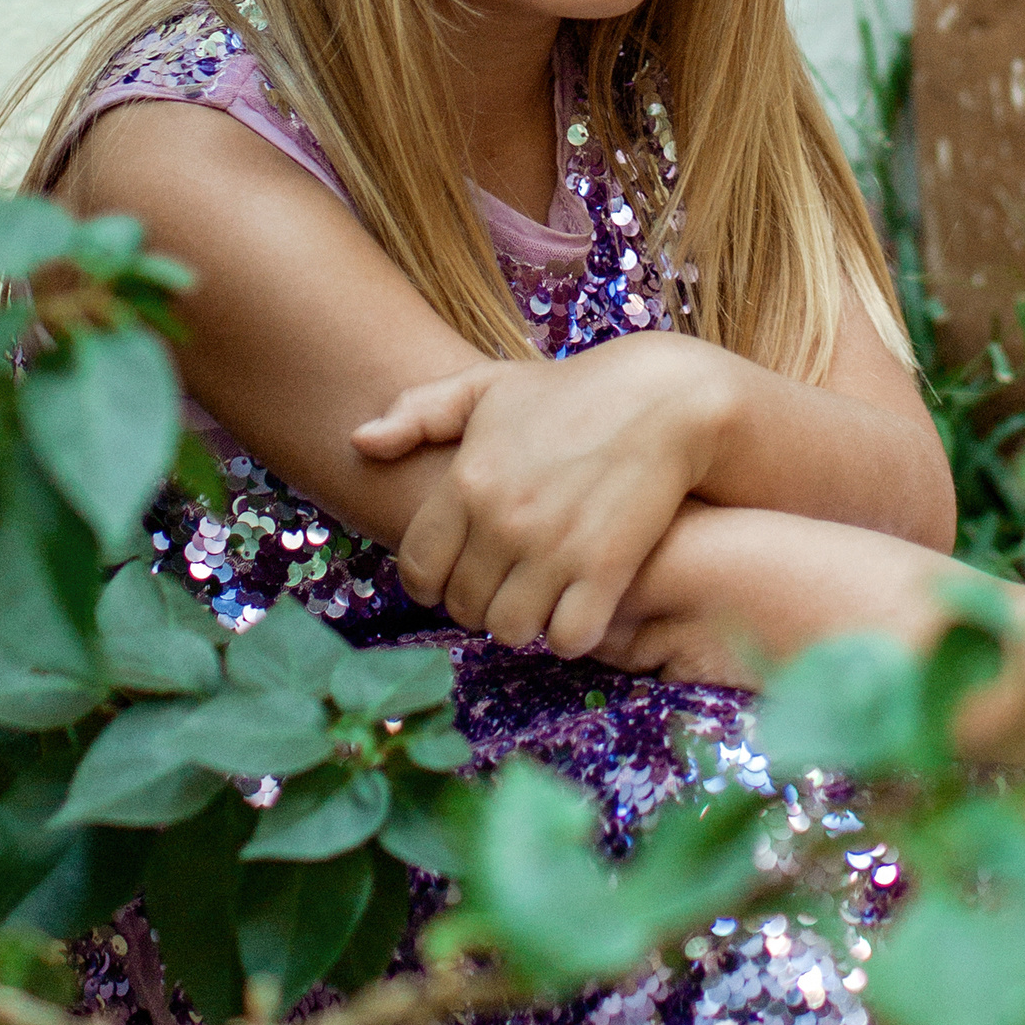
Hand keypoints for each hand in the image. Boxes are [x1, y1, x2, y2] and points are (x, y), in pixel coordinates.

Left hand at [351, 333, 736, 657]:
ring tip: (540, 598)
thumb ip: (419, 412)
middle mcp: (502, 520)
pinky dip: (571, 633)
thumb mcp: (488, 386)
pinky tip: (580, 606)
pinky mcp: (606, 569)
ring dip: (523, 621)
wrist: (665, 399)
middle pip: (464, 607)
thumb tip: (359, 442)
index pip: (418, 570)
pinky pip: (567, 638)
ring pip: (510, 629)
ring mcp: (554, 548)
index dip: (432, 583)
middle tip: (506, 585)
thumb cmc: (571, 392)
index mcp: (467, 480)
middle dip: (479, 602)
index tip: (457, 575)